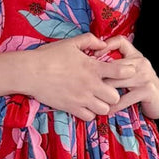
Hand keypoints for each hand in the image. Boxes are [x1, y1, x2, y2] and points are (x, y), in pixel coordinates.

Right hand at [21, 33, 158, 119]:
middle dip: (114, 94)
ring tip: (96, 99)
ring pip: (104, 110)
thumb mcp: (71, 42)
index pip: (120, 71)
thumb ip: (90, 40)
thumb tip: (104, 44)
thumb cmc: (49, 55)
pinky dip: (89, 113)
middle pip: (115, 97)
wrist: (31, 72)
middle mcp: (90, 85)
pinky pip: (89, 117)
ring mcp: (81, 98)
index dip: (127, 72)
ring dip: (102, 105)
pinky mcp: (71, 108)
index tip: (125, 71)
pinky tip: (85, 105)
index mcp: (93, 67)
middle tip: (107, 89)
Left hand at [85, 35, 158, 119]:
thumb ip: (119, 63)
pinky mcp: (146, 90)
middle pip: (113, 65)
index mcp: (135, 55)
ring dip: (102, 92)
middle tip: (84, 83)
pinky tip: (106, 110)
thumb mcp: (133, 70)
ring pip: (116, 82)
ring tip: (91, 99)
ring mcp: (144, 76)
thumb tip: (95, 59)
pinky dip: (113, 106)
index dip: (105, 45)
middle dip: (98, 75)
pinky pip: (124, 99)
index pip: (120, 41)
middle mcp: (140, 63)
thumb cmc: (144, 85)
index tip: (91, 55)